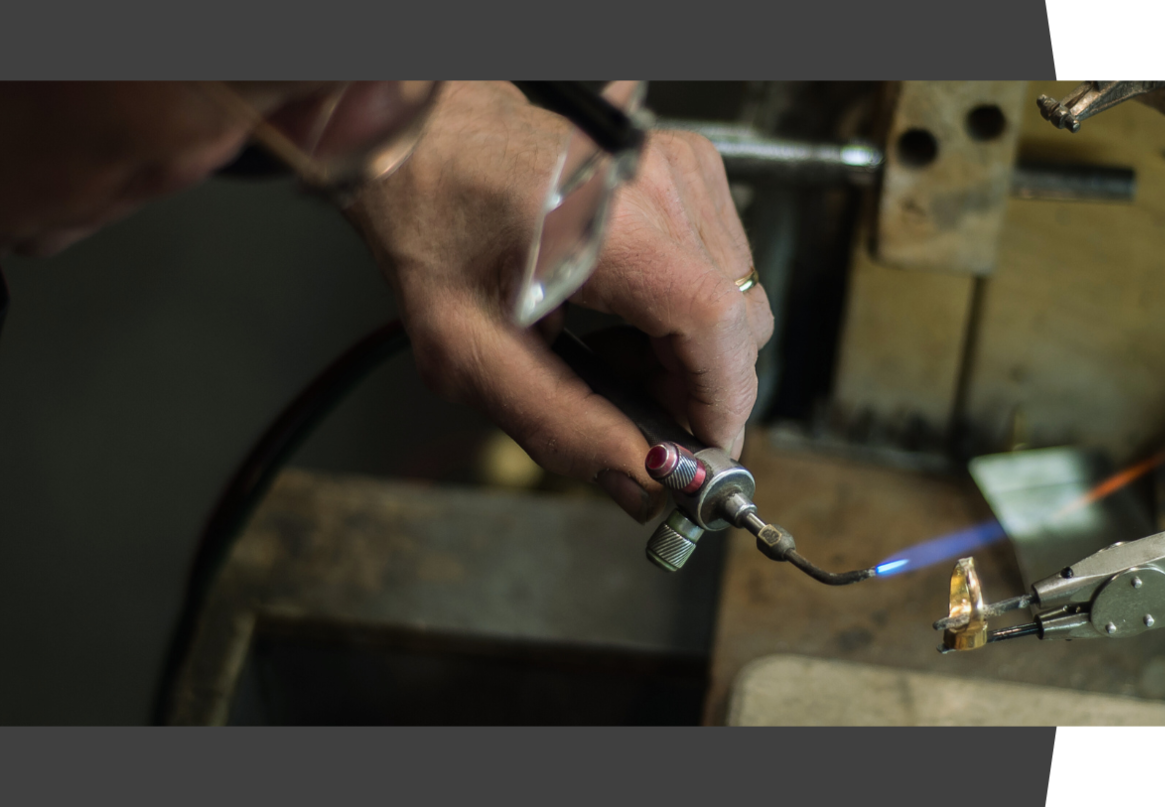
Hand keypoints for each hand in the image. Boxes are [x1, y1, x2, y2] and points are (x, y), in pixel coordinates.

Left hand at [345, 82, 772, 521]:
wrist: (425, 145)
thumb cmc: (433, 226)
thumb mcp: (469, 351)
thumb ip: (557, 426)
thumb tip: (637, 481)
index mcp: (610, 227)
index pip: (718, 325)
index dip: (720, 402)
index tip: (700, 452)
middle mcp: (658, 186)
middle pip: (739, 319)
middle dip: (697, 386)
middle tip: (632, 409)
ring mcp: (679, 168)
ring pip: (739, 296)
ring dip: (690, 349)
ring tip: (612, 350)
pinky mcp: (686, 166)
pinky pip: (724, 263)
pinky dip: (686, 308)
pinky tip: (625, 311)